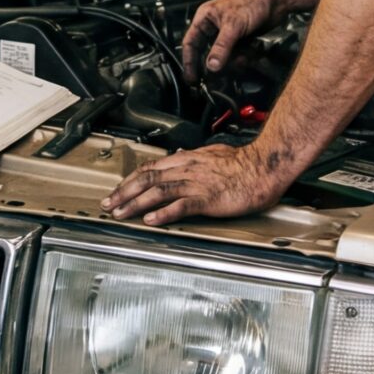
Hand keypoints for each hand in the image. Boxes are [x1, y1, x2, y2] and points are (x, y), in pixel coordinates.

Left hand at [102, 143, 284, 226]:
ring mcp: (197, 183)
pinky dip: (164, 213)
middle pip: (147, 179)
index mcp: (188, 160)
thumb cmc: (244, 162)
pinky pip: (182, 205)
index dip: (131, 180)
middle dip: (124, 192)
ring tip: (121, 213)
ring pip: (158, 191)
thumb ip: (194, 158)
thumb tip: (179, 157)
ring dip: (135, 203)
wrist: (265, 166)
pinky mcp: (209, 198)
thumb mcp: (213, 153)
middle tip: (108, 204)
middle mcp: (187, 169)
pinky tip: (151, 219)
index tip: (117, 190)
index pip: (151, 168)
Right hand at [180, 0, 277, 83]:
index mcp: (205, 18)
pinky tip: (254, 50)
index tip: (192, 79)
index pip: (191, 43)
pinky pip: (239, 55)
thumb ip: (221, 47)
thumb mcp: (233, 25)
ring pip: (227, 57)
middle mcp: (215, 26)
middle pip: (210, 53)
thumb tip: (211, 66)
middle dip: (220, 63)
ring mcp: (229, 34)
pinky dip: (246, 56)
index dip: (189, 62)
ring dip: (237, 60)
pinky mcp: (242, 39)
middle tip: (222, 76)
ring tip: (247, 54)